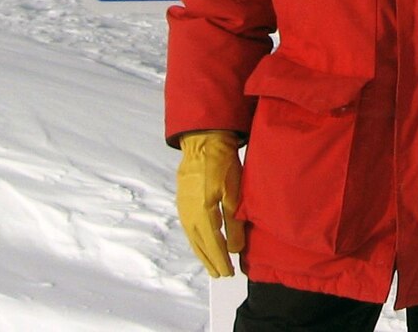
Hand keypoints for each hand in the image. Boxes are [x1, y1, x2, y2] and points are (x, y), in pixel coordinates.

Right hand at [176, 130, 245, 276]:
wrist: (203, 143)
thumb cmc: (222, 165)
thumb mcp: (234, 193)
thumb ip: (234, 223)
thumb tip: (234, 250)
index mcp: (202, 214)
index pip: (213, 244)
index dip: (221, 260)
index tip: (228, 273)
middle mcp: (189, 215)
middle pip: (201, 245)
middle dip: (211, 261)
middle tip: (222, 275)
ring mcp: (183, 209)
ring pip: (193, 239)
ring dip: (203, 254)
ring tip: (212, 266)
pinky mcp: (183, 202)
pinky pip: (189, 229)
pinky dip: (197, 241)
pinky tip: (202, 244)